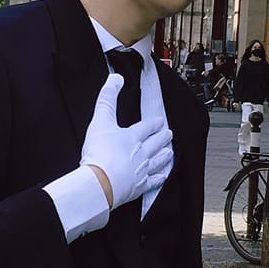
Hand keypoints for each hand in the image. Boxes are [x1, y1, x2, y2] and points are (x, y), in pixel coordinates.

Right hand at [80, 71, 173, 209]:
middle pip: (155, 144)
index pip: (146, 127)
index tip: (160, 122)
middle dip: (162, 138)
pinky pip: (152, 182)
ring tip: (169, 153)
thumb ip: (107, 98)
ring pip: (157, 162)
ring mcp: (141, 171)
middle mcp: (140, 153)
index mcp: (132, 137)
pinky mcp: (138, 188)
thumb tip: (115, 79)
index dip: (153, 124)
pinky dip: (159, 178)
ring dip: (164, 156)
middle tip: (169, 134)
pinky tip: (162, 177)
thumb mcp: (100, 120)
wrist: (100, 182)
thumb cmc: (99, 153)